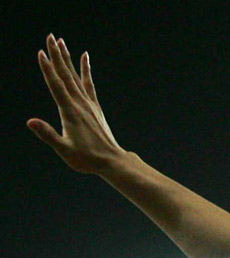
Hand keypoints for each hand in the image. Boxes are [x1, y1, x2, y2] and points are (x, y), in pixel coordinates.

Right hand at [28, 34, 123, 174]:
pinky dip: (85, 70)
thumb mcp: (64, 149)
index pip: (56, 85)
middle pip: (65, 75)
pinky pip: (89, 84)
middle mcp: (80, 104)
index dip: (47, 68)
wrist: (111, 161)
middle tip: (50, 37)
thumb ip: (48, 135)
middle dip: (56, 55)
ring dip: (67, 58)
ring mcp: (89, 104)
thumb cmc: (87, 159)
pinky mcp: (95, 107)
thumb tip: (31, 122)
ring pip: (75, 76)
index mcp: (70, 112)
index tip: (41, 52)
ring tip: (61, 42)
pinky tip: (85, 57)